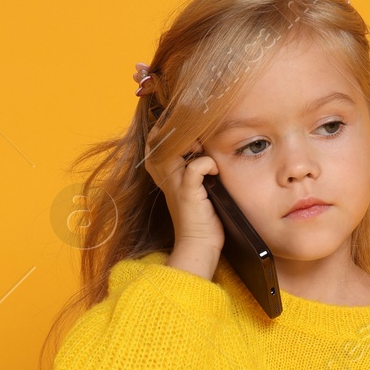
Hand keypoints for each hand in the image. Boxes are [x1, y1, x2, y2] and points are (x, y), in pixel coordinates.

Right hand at [144, 110, 225, 275]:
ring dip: (190, 142)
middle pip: (158, 139)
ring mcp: (175, 184)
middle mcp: (165, 176)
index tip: (186, 126)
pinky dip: (207, 164)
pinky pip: (195, 167)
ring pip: (173, 148)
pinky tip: (214, 170)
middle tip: (195, 132)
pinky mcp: (188, 193)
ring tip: (202, 147)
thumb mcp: (194, 186)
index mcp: (164, 173)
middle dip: (176, 129)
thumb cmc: (201, 216)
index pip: (154, 140)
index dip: (166, 128)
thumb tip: (207, 145)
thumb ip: (194, 166)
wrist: (199, 244)